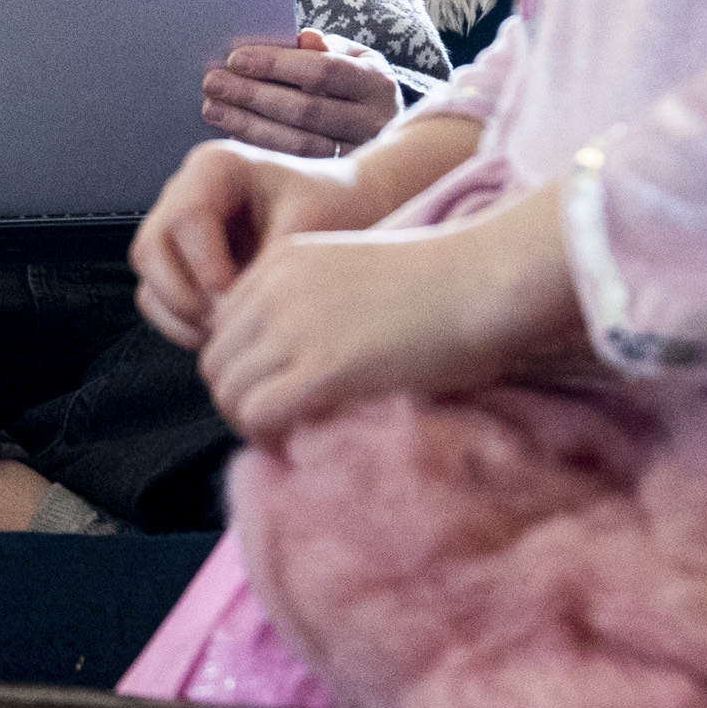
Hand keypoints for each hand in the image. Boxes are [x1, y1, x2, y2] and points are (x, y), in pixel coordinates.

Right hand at [131, 143, 401, 349]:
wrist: (343, 209)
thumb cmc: (332, 207)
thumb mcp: (309, 226)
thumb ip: (267, 263)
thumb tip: (228, 310)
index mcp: (214, 166)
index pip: (185, 219)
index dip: (205, 266)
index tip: (240, 299)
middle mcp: (183, 190)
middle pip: (150, 248)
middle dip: (183, 295)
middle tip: (226, 324)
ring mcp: (173, 225)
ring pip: (147, 276)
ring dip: (179, 314)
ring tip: (226, 333)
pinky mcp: (176, 258)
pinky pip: (155, 296)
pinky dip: (178, 323)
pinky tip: (218, 335)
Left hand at [197, 184, 587, 442]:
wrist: (489, 279)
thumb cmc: (448, 284)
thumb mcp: (358, 277)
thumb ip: (316, 310)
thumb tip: (296, 366)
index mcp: (284, 262)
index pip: (222, 327)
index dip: (242, 369)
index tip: (275, 394)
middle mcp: (276, 289)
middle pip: (217, 363)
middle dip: (239, 401)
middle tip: (278, 427)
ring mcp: (295, 327)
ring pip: (229, 392)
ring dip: (252, 425)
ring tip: (289, 439)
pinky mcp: (322, 368)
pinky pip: (259, 414)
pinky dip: (269, 438)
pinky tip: (300, 445)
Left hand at [202, 30, 397, 156]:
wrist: (382, 125)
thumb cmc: (353, 82)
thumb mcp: (349, 56)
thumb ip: (324, 46)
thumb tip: (302, 39)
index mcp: (377, 83)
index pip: (324, 71)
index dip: (277, 64)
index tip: (235, 58)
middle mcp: (373, 122)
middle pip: (306, 110)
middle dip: (254, 95)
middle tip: (213, 83)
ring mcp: (358, 156)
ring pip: (297, 144)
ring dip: (248, 125)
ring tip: (213, 107)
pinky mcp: (337, 178)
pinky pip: (292, 166)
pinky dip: (258, 147)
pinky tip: (231, 131)